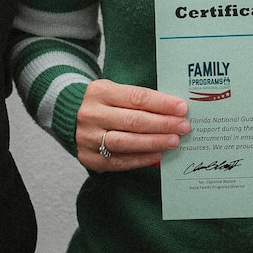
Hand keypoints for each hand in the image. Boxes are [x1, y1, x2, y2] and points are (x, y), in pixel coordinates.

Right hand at [75, 79, 190, 172]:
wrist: (69, 118)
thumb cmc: (103, 104)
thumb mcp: (115, 92)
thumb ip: (139, 100)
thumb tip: (174, 111)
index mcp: (100, 92)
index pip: (136, 97)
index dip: (162, 103)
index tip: (182, 108)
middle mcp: (91, 114)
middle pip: (133, 121)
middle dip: (162, 124)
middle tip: (184, 127)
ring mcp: (88, 137)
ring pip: (126, 142)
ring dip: (154, 142)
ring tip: (174, 141)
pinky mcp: (89, 158)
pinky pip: (119, 161)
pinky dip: (141, 159)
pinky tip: (158, 156)